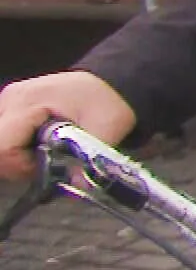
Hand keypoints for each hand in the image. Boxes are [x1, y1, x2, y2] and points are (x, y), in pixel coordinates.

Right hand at [0, 72, 135, 181]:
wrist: (110, 83)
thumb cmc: (108, 102)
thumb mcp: (107, 130)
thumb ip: (89, 160)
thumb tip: (76, 186)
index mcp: (27, 101)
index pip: (3, 147)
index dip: (21, 165)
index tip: (48, 165)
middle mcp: (9, 99)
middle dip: (17, 164)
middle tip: (47, 162)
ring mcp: (7, 102)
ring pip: (0, 144)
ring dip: (18, 157)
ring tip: (47, 152)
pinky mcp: (10, 108)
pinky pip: (5, 137)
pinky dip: (18, 149)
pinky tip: (39, 145)